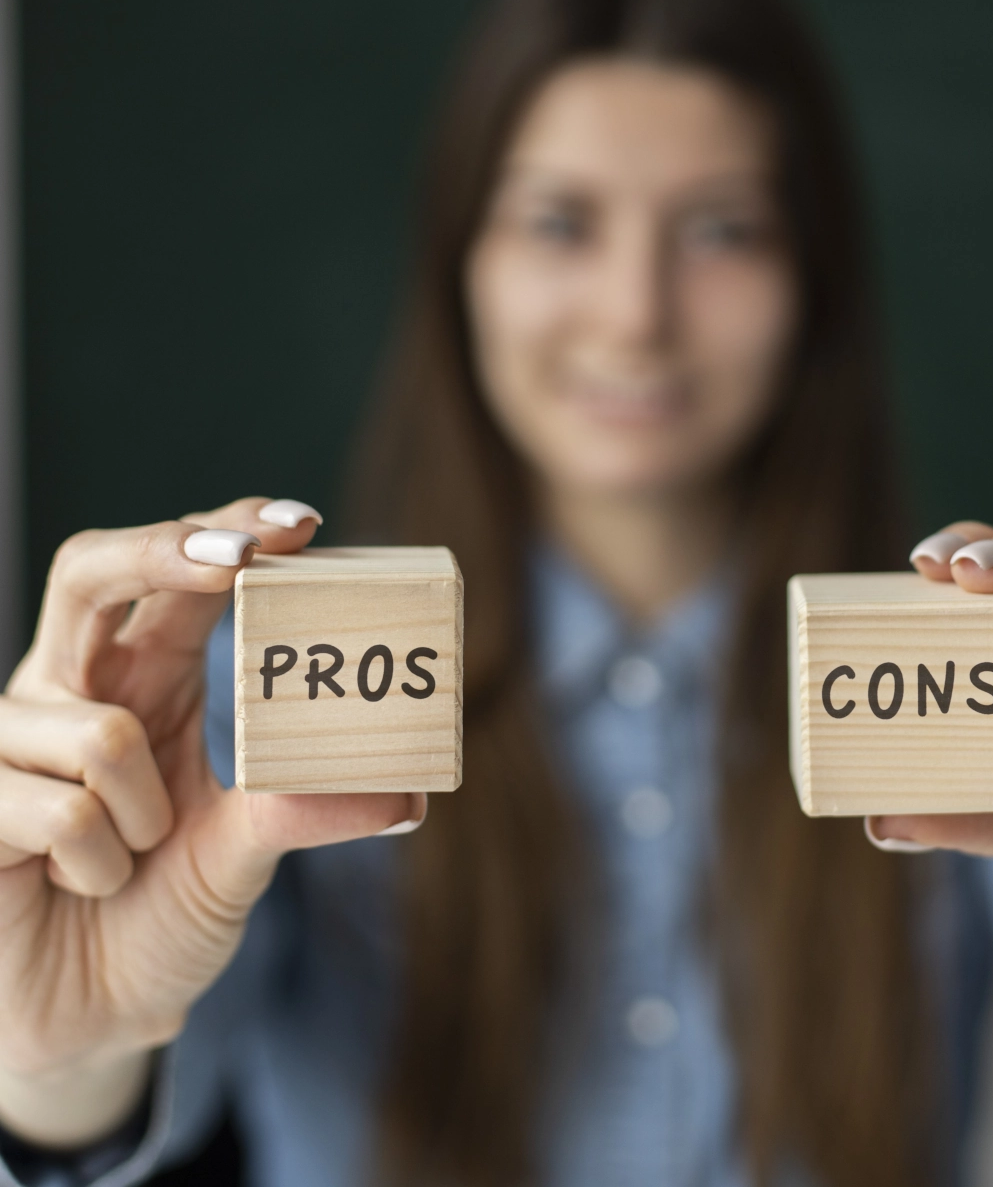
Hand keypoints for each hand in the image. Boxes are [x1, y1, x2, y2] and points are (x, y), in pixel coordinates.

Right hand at [0, 499, 421, 1144]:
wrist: (91, 1013)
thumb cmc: (162, 911)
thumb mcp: (245, 853)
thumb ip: (305, 810)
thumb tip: (409, 796)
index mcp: (148, 678)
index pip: (177, 573)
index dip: (225, 533)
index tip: (299, 524)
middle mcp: (77, 688)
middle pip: (92, 568)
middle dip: (166, 551)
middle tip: (243, 563)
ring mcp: (14, 740)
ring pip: (98, 730)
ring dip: (144, 812)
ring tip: (137, 853)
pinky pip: (62, 809)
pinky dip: (100, 862)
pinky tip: (89, 883)